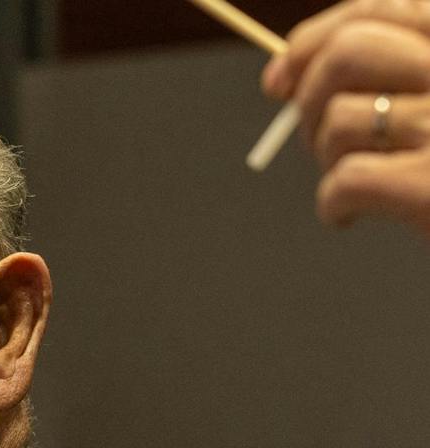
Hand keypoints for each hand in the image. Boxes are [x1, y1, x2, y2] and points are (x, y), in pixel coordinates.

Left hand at [262, 0, 429, 234]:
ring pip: (340, 120)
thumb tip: (280, 77)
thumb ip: (383, 72)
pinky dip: (332, 205)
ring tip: (353, 183)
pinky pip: (346, 181)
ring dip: (327, 159)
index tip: (276, 81)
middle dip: (311, 100)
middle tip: (318, 142)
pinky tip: (348, 216)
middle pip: (348, 54)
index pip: (377, 11)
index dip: (311, 43)